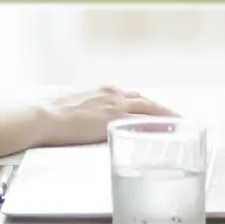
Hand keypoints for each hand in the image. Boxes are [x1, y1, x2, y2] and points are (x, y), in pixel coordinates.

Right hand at [36, 86, 175, 144]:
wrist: (43, 116)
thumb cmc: (48, 113)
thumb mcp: (69, 105)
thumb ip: (80, 109)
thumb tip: (76, 118)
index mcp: (101, 90)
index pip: (129, 96)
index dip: (142, 105)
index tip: (151, 111)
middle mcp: (112, 94)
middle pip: (145, 101)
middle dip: (161, 110)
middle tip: (176, 118)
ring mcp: (115, 106)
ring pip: (151, 108)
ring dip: (167, 116)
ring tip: (181, 124)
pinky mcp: (115, 120)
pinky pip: (145, 122)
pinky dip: (159, 126)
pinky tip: (169, 133)